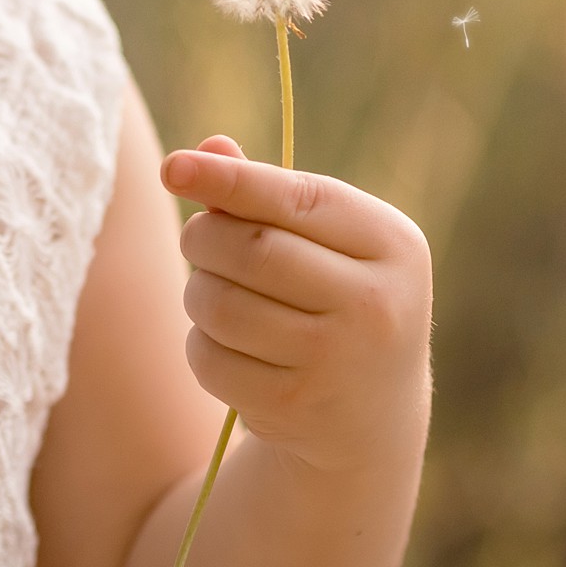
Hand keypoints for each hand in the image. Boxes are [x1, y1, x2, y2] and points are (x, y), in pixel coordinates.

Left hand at [160, 135, 432, 478]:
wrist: (371, 417)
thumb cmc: (339, 300)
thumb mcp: (329, 242)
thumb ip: (272, 193)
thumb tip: (207, 149)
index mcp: (394, 244)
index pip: (298, 198)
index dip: (230, 179)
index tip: (172, 166)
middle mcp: (376, 303)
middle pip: (252, 249)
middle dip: (204, 237)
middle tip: (197, 237)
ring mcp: (338, 361)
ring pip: (222, 305)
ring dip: (197, 292)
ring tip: (212, 292)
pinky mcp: (294, 406)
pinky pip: (212, 359)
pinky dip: (202, 344)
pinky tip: (227, 344)